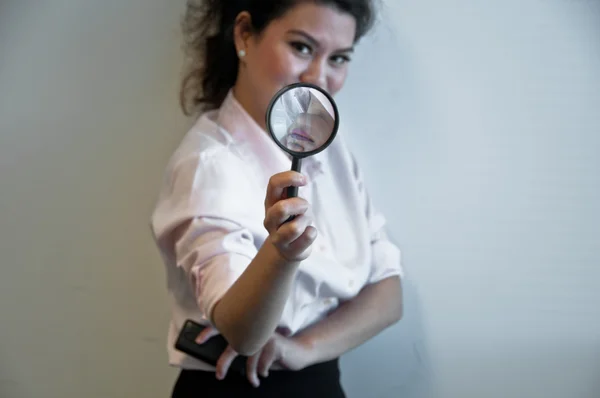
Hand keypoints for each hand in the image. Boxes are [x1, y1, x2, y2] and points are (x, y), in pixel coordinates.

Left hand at [196, 326, 313, 387]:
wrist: (299, 351)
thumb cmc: (276, 351)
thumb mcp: (259, 347)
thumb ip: (245, 346)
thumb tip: (224, 359)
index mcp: (249, 327)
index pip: (227, 326)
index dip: (211, 331)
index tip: (198, 340)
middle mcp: (256, 328)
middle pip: (234, 345)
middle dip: (224, 363)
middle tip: (219, 375)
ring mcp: (265, 335)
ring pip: (249, 359)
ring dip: (251, 374)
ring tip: (253, 381)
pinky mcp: (274, 344)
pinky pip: (261, 365)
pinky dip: (262, 372)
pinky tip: (267, 372)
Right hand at [263, 171, 316, 261]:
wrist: (288, 249)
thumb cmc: (292, 220)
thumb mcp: (291, 204)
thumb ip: (293, 193)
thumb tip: (302, 178)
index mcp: (270, 203)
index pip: (274, 184)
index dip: (289, 178)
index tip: (304, 179)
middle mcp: (270, 220)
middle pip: (281, 208)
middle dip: (299, 205)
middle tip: (305, 206)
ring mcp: (278, 238)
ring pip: (295, 228)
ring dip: (306, 221)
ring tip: (305, 222)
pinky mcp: (290, 250)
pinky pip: (308, 236)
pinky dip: (312, 232)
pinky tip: (307, 234)